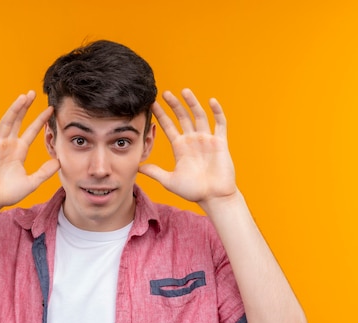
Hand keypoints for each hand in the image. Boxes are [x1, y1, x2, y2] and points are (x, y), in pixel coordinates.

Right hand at [0, 91, 59, 209]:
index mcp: (19, 151)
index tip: (51, 109)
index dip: (40, 120)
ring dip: (14, 109)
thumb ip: (44, 172)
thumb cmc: (7, 194)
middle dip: (26, 108)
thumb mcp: (31, 183)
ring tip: (23, 97)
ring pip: (6, 123)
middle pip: (18, 121)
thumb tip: (59, 161)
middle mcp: (8, 145)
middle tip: (34, 93)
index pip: (31, 131)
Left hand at [139, 89, 236, 205]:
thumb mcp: (169, 181)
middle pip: (182, 117)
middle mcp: (192, 140)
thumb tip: (137, 167)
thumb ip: (154, 172)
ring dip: (192, 103)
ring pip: (199, 116)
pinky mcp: (220, 143)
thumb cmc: (193, 191)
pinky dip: (217, 112)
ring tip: (184, 91)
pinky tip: (211, 101)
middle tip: (165, 93)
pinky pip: (220, 124)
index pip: (168, 127)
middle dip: (174, 105)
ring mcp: (207, 140)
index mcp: (180, 147)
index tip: (152, 104)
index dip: (160, 115)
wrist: (214, 198)